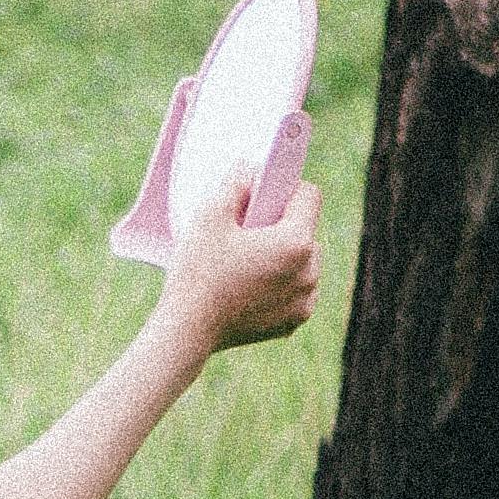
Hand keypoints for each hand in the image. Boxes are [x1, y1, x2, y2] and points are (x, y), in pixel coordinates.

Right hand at [165, 175, 322, 357]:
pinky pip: (297, 291)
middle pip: (307, 231)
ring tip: (248, 261)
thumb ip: (236, 184)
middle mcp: (310, 271)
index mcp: (297, 241)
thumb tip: (252, 169)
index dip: (286, 189)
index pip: (309, 195)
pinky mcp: (294, 321)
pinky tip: (251, 286)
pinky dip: (281, 286)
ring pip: (304, 263)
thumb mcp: (210, 215)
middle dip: (283, 226)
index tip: (262, 197)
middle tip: (247, 232)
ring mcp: (305, 300)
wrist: (188, 329)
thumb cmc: (198, 270)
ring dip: (285, 257)